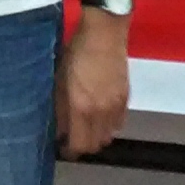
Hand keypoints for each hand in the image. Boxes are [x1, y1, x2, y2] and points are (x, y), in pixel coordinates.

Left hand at [57, 11, 130, 156]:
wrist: (104, 33)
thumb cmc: (76, 53)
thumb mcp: (59, 80)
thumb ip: (59, 109)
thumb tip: (58, 132)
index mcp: (81, 108)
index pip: (79, 145)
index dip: (70, 151)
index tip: (63, 147)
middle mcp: (101, 112)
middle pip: (96, 145)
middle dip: (83, 145)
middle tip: (73, 138)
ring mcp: (116, 106)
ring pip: (109, 136)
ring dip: (97, 136)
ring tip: (87, 127)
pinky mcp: (126, 98)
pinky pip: (119, 123)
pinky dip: (110, 125)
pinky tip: (101, 115)